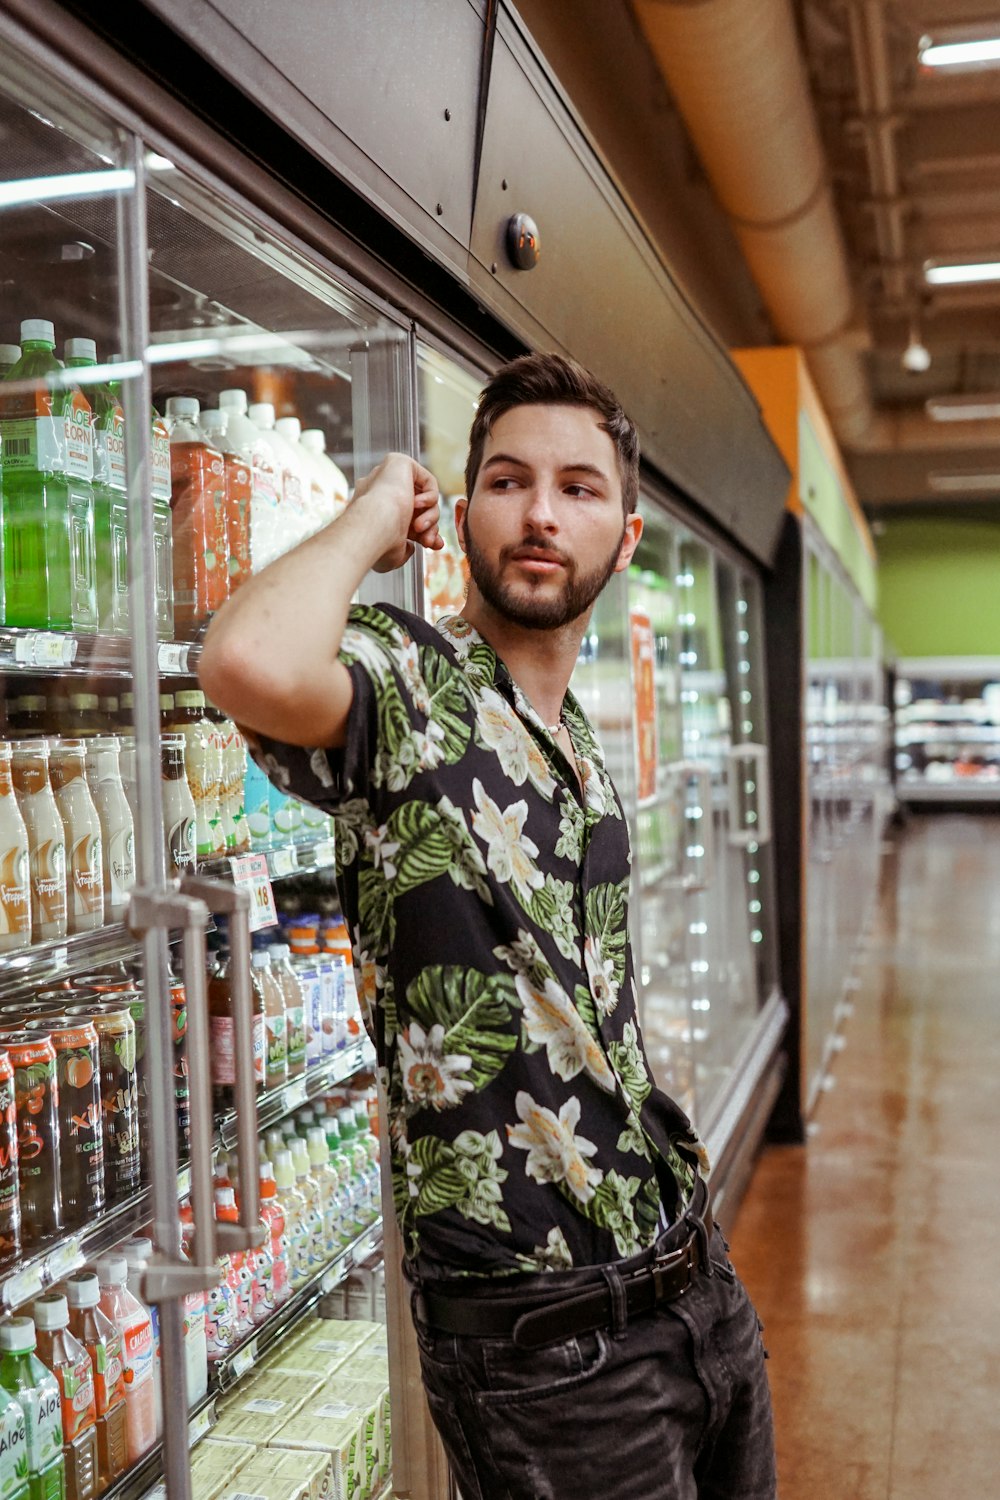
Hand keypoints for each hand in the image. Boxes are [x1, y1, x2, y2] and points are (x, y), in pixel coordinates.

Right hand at [352, 453, 445, 572]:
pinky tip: (416, 505)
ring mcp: (388, 477)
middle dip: (430, 526)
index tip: (433, 545)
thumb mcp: (392, 555)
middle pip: (416, 508)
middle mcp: (379, 492)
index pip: (405, 519)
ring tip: (421, 528)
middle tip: (430, 542)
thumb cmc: (378, 544)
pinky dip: (430, 497)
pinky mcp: (399, 463)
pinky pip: (427, 481)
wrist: (373, 526)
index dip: (424, 533)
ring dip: (430, 516)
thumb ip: (402, 550)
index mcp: (374, 512)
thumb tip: (412, 548)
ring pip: (423, 497)